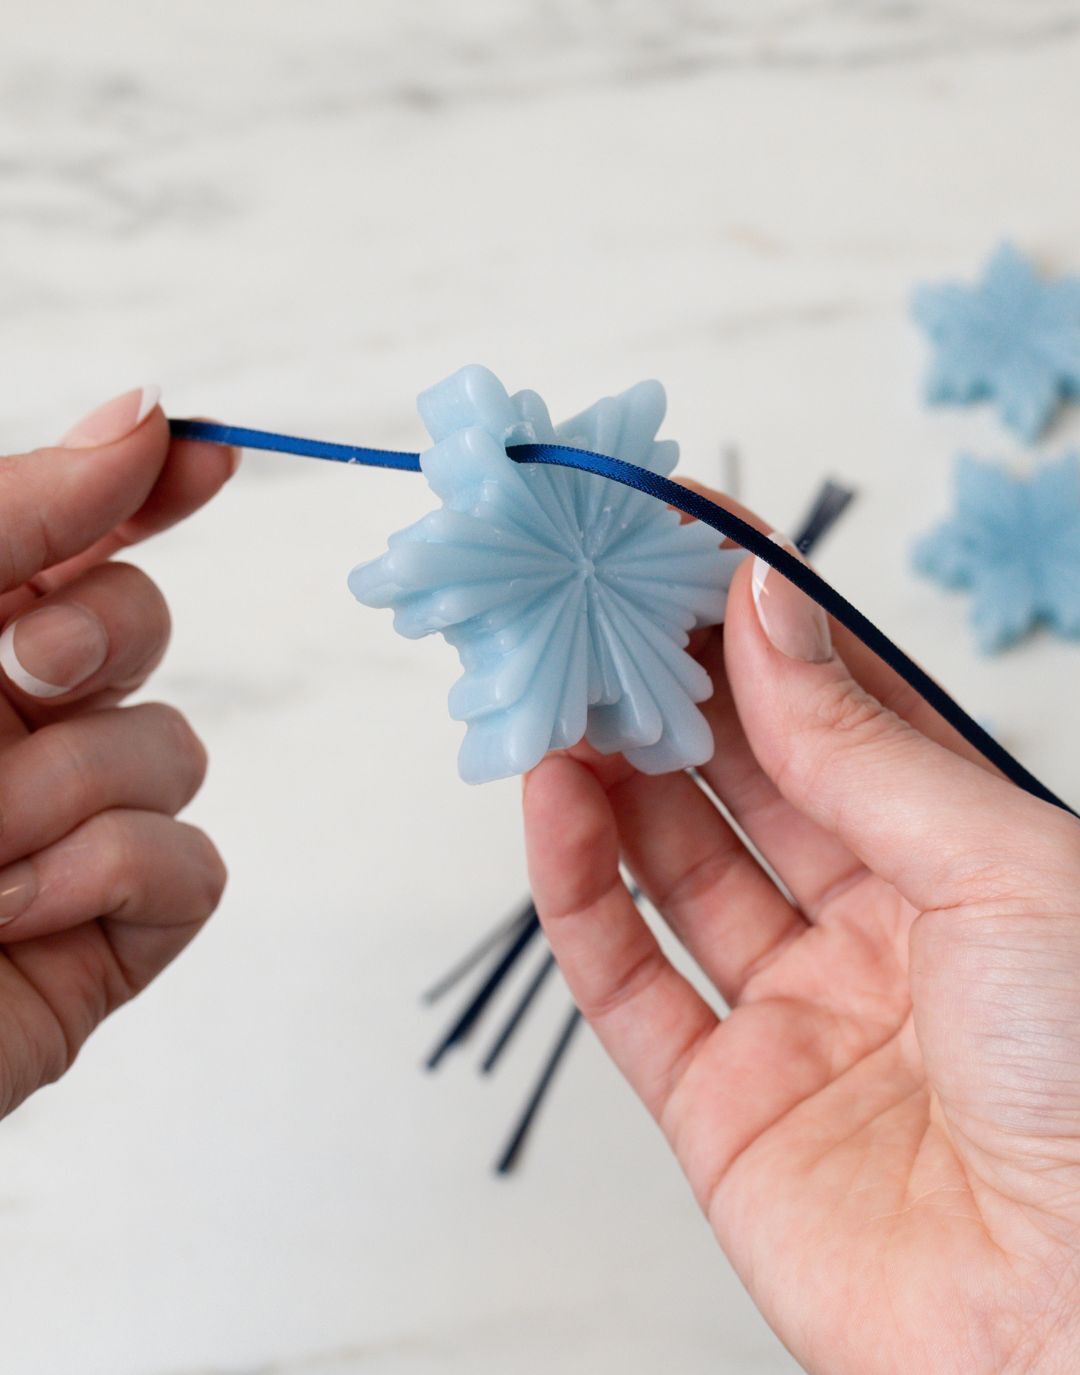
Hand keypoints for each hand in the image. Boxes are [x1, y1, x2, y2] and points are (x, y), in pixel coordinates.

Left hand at [0, 388, 235, 1116]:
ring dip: (72, 789)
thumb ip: (12, 516)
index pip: (73, 538)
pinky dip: (112, 876)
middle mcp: (10, 724)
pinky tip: (11, 914)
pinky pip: (194, 862)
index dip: (147, 485)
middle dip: (105, 635)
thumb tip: (140, 414)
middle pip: (146, 624)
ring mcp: (69, 826)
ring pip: (176, 747)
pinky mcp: (113, 926)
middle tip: (25, 673)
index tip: (207, 453)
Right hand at [524, 492, 1079, 1374]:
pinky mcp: (719, 1104)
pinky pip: (628, 975)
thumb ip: (859, 746)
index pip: (836, 709)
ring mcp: (793, 1013)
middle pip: (742, 777)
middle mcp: (875, 926)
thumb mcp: (998, 866)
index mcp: (959, 857)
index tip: (686, 533)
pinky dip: (578, 883)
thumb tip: (765, 609)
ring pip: (674, 862)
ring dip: (609, 768)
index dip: (761, 619)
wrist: (1077, 1327)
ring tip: (554, 683)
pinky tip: (553, 797)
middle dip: (668, 685)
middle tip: (594, 601)